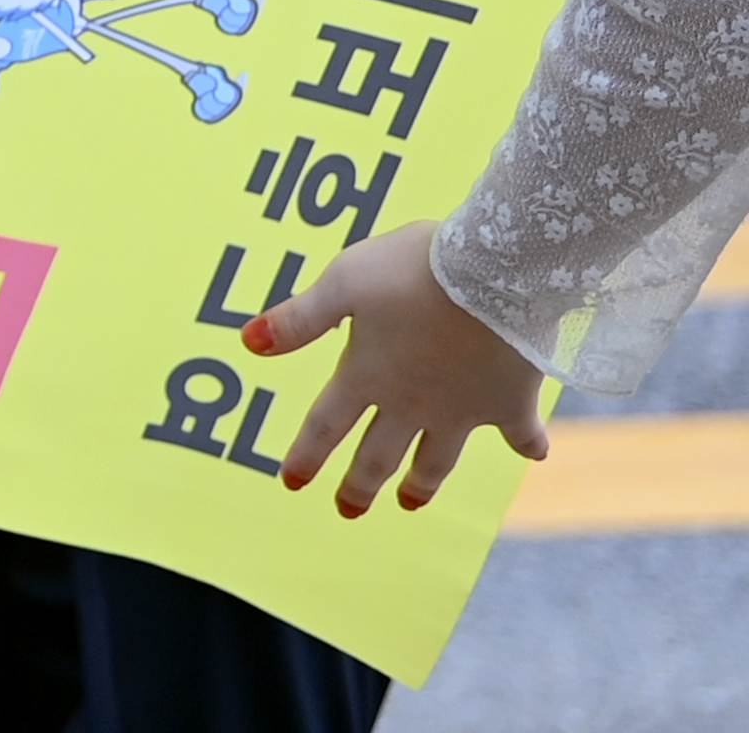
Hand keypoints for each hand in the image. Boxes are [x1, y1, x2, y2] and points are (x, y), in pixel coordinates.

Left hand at [254, 222, 552, 514]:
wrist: (496, 274)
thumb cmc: (413, 270)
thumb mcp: (344, 281)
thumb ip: (299, 318)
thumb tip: (246, 344)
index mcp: (367, 375)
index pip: (326, 424)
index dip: (307, 455)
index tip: (292, 483)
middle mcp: (413, 403)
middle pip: (378, 454)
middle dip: (360, 485)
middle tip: (348, 511)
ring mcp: (463, 410)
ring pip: (437, 458)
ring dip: (422, 483)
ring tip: (411, 503)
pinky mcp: (511, 403)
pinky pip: (519, 432)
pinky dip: (527, 444)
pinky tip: (534, 455)